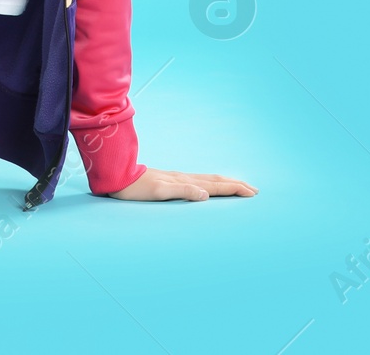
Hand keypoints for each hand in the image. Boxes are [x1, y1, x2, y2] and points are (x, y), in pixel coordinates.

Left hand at [108, 166, 257, 201]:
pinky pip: (197, 181)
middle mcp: (183, 178)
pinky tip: (208, 185)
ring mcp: (177, 178)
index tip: (252, 193)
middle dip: (235, 185)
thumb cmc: (134, 188)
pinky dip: (210, 183)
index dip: (234, 189)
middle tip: (253, 190)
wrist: (116, 176)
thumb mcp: (158, 191)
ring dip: (225, 183)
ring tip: (238, 185)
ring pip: (207, 179)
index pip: (215, 186)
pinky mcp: (170, 180)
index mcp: (184, 182)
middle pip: (215, 181)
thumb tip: (205, 195)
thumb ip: (182, 191)